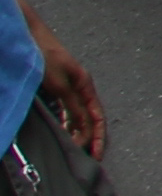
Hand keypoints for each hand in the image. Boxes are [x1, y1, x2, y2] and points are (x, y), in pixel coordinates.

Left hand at [42, 39, 101, 159]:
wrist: (29, 37)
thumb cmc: (46, 58)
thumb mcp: (60, 85)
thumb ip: (73, 106)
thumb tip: (83, 128)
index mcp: (85, 86)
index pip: (97, 117)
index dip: (98, 137)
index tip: (96, 155)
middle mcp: (79, 88)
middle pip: (89, 118)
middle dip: (90, 138)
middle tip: (88, 158)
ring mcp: (67, 88)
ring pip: (76, 115)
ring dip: (76, 132)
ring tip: (73, 149)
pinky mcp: (54, 88)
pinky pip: (63, 110)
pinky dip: (64, 123)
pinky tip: (60, 132)